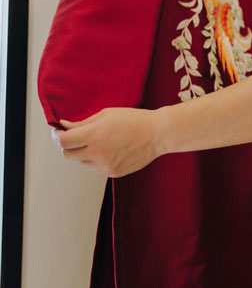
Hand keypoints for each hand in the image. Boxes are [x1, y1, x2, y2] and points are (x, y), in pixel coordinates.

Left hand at [51, 107, 165, 177]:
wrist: (158, 134)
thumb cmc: (134, 120)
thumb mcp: (106, 115)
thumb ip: (83, 123)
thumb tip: (64, 126)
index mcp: (95, 135)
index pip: (63, 141)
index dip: (57, 136)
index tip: (58, 132)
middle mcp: (98, 153)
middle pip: (68, 153)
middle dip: (69, 144)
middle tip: (76, 135)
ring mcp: (106, 166)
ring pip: (82, 161)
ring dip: (83, 152)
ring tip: (100, 141)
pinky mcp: (113, 173)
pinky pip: (95, 167)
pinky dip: (96, 159)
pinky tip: (110, 149)